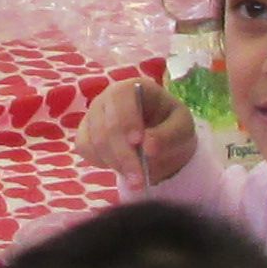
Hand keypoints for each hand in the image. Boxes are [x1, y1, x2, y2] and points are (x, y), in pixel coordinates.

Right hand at [78, 77, 196, 187]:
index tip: (138, 142)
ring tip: (136, 180)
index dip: (126, 118)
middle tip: (139, 179)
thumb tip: (147, 147)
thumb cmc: (171, 126)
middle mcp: (107, 98)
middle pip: (106, 124)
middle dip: (123, 155)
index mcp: (133, 88)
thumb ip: (168, 135)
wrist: (160, 140)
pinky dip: (102, 162)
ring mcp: (93, 115)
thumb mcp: (182, 128)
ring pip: (94, 140)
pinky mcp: (85, 133)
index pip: (120, 96)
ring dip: (115, 164)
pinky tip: (121, 167)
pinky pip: (84, 148)